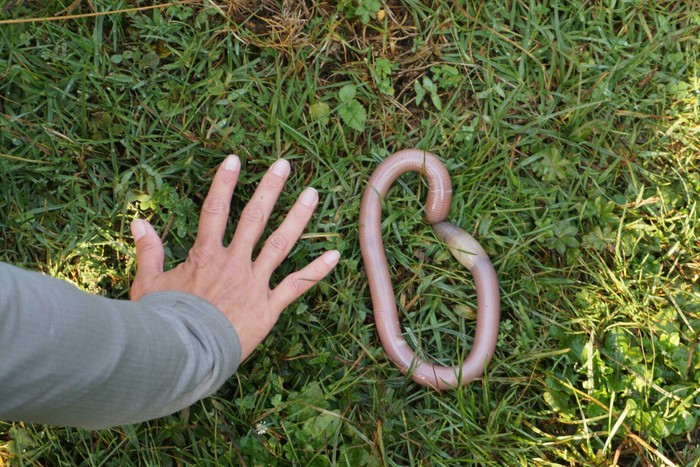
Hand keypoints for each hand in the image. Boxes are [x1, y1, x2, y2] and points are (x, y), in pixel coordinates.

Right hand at [128, 155, 339, 360]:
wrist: (183, 355)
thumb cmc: (163, 322)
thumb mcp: (148, 283)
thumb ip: (148, 250)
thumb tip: (138, 221)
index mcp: (205, 255)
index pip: (215, 210)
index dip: (224, 183)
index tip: (235, 159)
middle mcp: (234, 262)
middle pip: (254, 218)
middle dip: (269, 189)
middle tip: (284, 164)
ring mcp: (254, 283)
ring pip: (280, 243)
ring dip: (298, 217)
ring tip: (312, 194)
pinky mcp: (269, 307)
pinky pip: (296, 285)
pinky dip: (316, 270)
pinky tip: (335, 255)